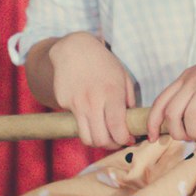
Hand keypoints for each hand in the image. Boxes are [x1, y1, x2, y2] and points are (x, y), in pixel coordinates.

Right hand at [47, 33, 137, 150]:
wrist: (74, 49)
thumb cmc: (102, 62)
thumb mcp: (122, 76)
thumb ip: (128, 99)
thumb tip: (131, 119)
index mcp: (111, 93)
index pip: (117, 129)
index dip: (125, 140)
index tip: (129, 139)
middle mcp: (92, 101)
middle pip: (101, 139)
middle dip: (112, 145)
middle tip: (118, 141)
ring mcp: (76, 104)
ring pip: (87, 138)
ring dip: (97, 142)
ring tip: (105, 136)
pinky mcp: (63, 103)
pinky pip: (76, 123)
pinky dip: (85, 125)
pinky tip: (90, 115)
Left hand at [146, 38, 195, 141]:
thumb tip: (190, 125)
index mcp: (186, 78)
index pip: (159, 101)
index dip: (152, 122)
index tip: (152, 137)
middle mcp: (191, 78)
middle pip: (168, 111)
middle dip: (173, 132)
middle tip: (186, 139)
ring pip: (183, 114)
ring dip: (188, 132)